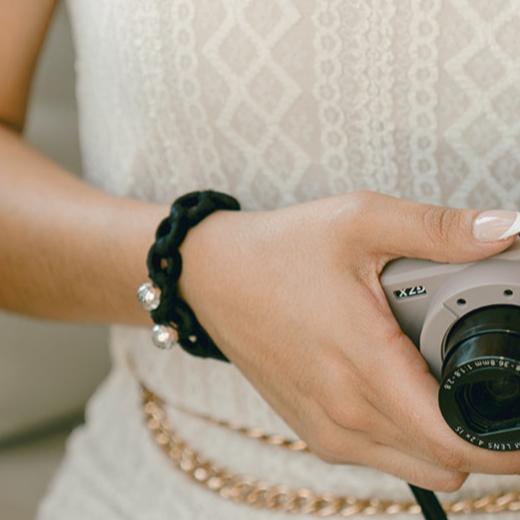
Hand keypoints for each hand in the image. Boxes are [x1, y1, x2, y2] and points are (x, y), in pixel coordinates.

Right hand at [178, 191, 519, 491]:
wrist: (212, 276)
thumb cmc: (279, 251)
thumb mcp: (359, 222)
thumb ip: (438, 229)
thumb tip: (507, 230)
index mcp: (364, 363)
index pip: (458, 440)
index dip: (508, 440)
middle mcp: (345, 412)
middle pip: (447, 460)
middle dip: (481, 429)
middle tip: (477, 372)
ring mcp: (326, 428)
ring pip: (417, 465)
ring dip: (442, 433)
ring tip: (433, 375)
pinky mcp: (312, 429)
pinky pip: (380, 456)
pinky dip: (404, 435)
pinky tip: (393, 384)